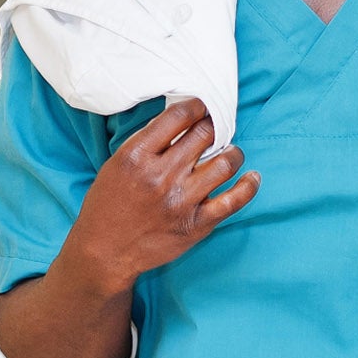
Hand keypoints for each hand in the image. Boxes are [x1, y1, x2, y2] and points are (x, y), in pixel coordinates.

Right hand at [64, 99, 259, 292]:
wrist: (105, 251)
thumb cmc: (109, 204)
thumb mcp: (117, 164)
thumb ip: (148, 142)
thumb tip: (183, 119)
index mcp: (137, 157)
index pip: (178, 117)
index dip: (197, 106)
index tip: (202, 108)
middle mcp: (161, 177)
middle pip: (204, 135)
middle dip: (214, 126)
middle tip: (215, 129)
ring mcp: (181, 201)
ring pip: (225, 163)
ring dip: (234, 152)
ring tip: (231, 152)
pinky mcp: (196, 224)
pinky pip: (234, 201)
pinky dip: (248, 186)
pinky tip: (252, 177)